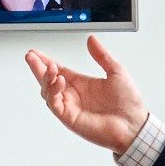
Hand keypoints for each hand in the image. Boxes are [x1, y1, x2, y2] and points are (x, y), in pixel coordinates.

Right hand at [24, 34, 153, 152]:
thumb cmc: (128, 104)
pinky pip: (54, 104)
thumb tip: (92, 40)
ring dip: (45, 78)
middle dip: (37, 68)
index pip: (58, 70)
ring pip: (47, 92)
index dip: (46, 61)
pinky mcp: (69, 118)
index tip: (36, 53)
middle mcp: (73, 95)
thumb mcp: (116, 72)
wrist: (133, 125)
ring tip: (50, 67)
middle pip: (48, 80)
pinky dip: (53, 92)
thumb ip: (102, 56)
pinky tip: (59, 81)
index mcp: (81, 84)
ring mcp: (70, 107)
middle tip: (30, 56)